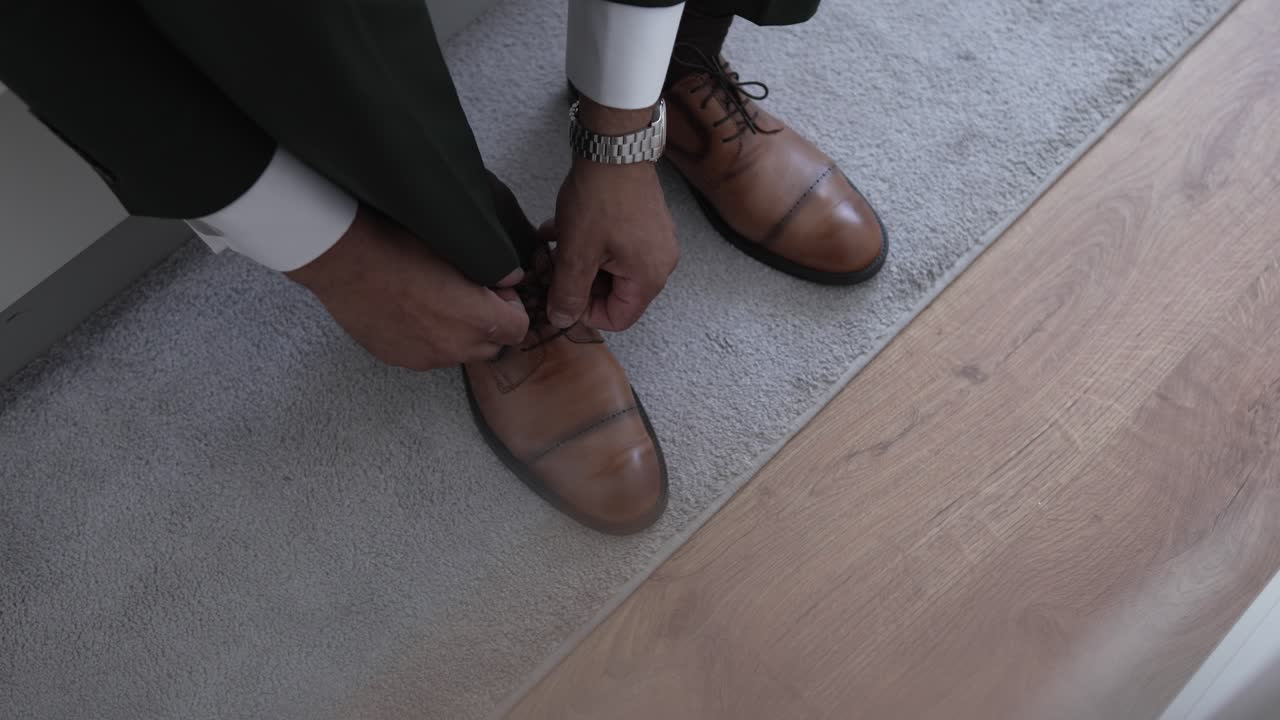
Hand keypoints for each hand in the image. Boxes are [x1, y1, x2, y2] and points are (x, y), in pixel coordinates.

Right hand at [286, 205, 528, 369]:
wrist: (343, 261)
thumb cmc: (399, 246)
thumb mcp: (456, 249)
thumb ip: (492, 269)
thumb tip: (511, 278)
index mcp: (477, 319)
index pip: (519, 329)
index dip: (512, 307)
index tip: (494, 290)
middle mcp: (455, 346)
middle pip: (492, 346)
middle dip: (488, 324)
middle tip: (468, 295)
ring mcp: (426, 357)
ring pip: (459, 352)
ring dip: (458, 333)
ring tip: (435, 302)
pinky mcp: (399, 359)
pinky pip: (427, 354)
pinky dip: (428, 339)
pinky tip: (410, 312)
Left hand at [551, 100, 678, 330]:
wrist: (614, 146)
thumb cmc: (599, 199)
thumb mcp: (576, 253)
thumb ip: (568, 293)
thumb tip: (562, 321)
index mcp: (649, 277)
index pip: (619, 319)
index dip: (585, 314)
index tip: (561, 294)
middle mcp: (661, 263)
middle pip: (616, 294)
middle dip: (580, 284)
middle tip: (552, 268)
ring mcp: (656, 241)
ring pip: (611, 268)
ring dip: (581, 262)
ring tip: (553, 245)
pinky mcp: (647, 222)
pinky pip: (617, 247)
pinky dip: (591, 244)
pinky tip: (562, 228)